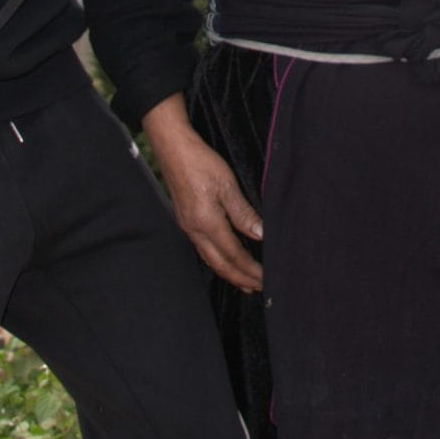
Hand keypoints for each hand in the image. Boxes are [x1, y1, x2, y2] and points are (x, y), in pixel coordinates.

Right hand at [143, 94, 264, 291]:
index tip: (266, 279)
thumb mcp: (227, 185)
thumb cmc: (200, 162)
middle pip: (220, 265)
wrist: (173, 149)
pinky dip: (218, 261)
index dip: (251, 269)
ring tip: (245, 282)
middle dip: (240, 279)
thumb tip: (260, 235)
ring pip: (211, 259)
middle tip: (258, 289)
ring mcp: (188, 227)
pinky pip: (203, 250)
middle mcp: (195, 231)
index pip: (234, 255)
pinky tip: (225, 259)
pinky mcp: (186, 221)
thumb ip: (243, 212)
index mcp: (207, 223)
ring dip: (229, 273)